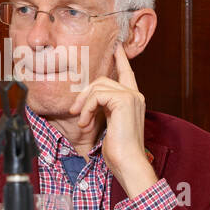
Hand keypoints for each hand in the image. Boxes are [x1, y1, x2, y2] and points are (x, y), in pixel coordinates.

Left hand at [68, 43, 157, 197]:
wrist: (128, 162)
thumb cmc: (119, 150)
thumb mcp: (110, 125)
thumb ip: (105, 109)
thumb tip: (89, 102)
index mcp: (134, 100)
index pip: (127, 72)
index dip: (120, 58)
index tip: (116, 46)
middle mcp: (135, 95)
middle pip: (103, 80)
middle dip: (85, 94)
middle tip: (74, 111)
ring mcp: (131, 96)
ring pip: (98, 86)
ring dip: (84, 104)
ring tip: (81, 121)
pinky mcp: (124, 100)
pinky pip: (97, 95)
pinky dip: (87, 108)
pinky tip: (85, 123)